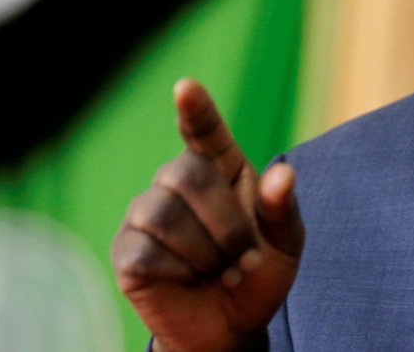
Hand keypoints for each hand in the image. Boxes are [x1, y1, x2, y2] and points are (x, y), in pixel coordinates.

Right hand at [111, 79, 304, 351]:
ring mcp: (147, 213)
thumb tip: (282, 175)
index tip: (186, 87)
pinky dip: (179, 272)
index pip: (204, 131)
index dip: (195, 109)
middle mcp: (178, 181)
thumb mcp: (285, 242)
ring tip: (222, 271)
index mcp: (222, 167)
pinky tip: (189, 280)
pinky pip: (146, 251)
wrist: (232, 327)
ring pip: (165, 214)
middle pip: (189, 175)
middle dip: (227, 224)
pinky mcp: (127, 250)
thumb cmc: (259, 272)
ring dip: (206, 253)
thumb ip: (283, 208)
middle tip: (246, 259)